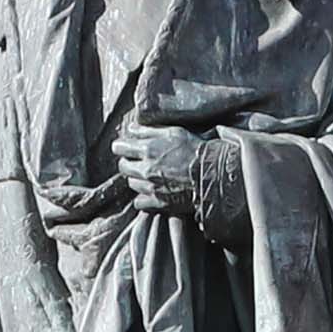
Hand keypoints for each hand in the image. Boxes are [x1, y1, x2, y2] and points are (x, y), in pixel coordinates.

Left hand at [116, 123, 245, 244]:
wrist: (213, 174)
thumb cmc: (197, 150)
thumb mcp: (174, 132)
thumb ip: (149, 130)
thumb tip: (131, 128)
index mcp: (148, 149)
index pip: (119, 147)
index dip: (123, 146)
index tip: (127, 147)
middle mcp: (145, 169)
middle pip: (123, 166)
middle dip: (129, 162)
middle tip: (140, 161)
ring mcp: (150, 187)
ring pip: (131, 183)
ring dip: (137, 179)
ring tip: (150, 175)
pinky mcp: (157, 203)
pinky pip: (139, 202)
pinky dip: (143, 198)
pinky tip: (152, 191)